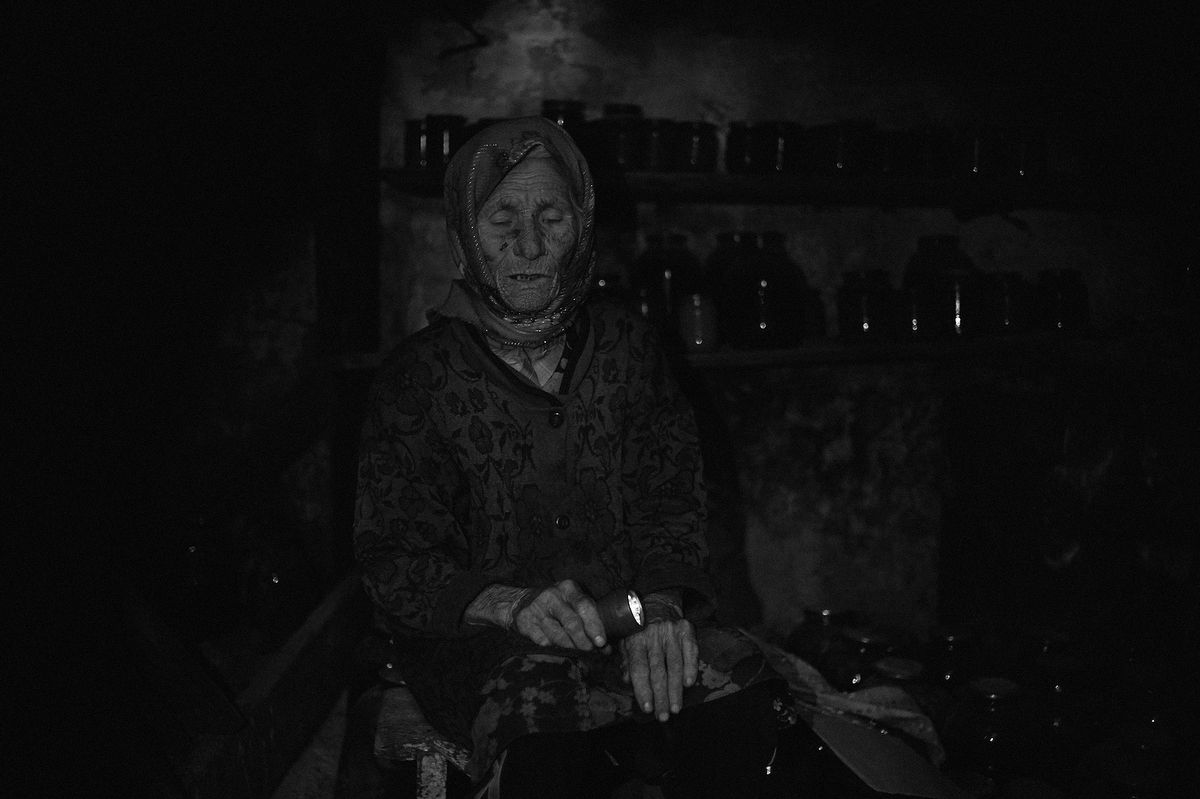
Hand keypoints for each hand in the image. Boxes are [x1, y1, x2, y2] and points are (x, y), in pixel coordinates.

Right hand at [510, 579, 606, 650]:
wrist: (521, 601)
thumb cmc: (557, 606)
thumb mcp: (573, 604)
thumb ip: (590, 620)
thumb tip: (606, 649)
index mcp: (568, 588)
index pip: (585, 606)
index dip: (594, 625)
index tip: (601, 642)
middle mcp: (552, 595)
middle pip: (572, 623)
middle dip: (584, 641)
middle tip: (590, 651)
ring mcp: (536, 608)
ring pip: (558, 635)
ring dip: (570, 648)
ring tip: (576, 652)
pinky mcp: (524, 621)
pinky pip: (543, 642)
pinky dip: (553, 648)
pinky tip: (557, 648)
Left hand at [620, 599, 698, 721]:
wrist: (658, 600)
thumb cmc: (639, 627)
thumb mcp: (626, 639)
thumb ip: (626, 660)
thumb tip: (626, 680)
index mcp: (635, 640)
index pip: (639, 668)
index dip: (642, 689)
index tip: (647, 708)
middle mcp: (653, 636)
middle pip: (658, 671)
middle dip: (660, 696)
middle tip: (662, 716)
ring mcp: (671, 633)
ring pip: (674, 664)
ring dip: (676, 689)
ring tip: (675, 708)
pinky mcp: (686, 630)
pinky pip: (690, 650)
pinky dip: (691, 667)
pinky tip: (689, 683)